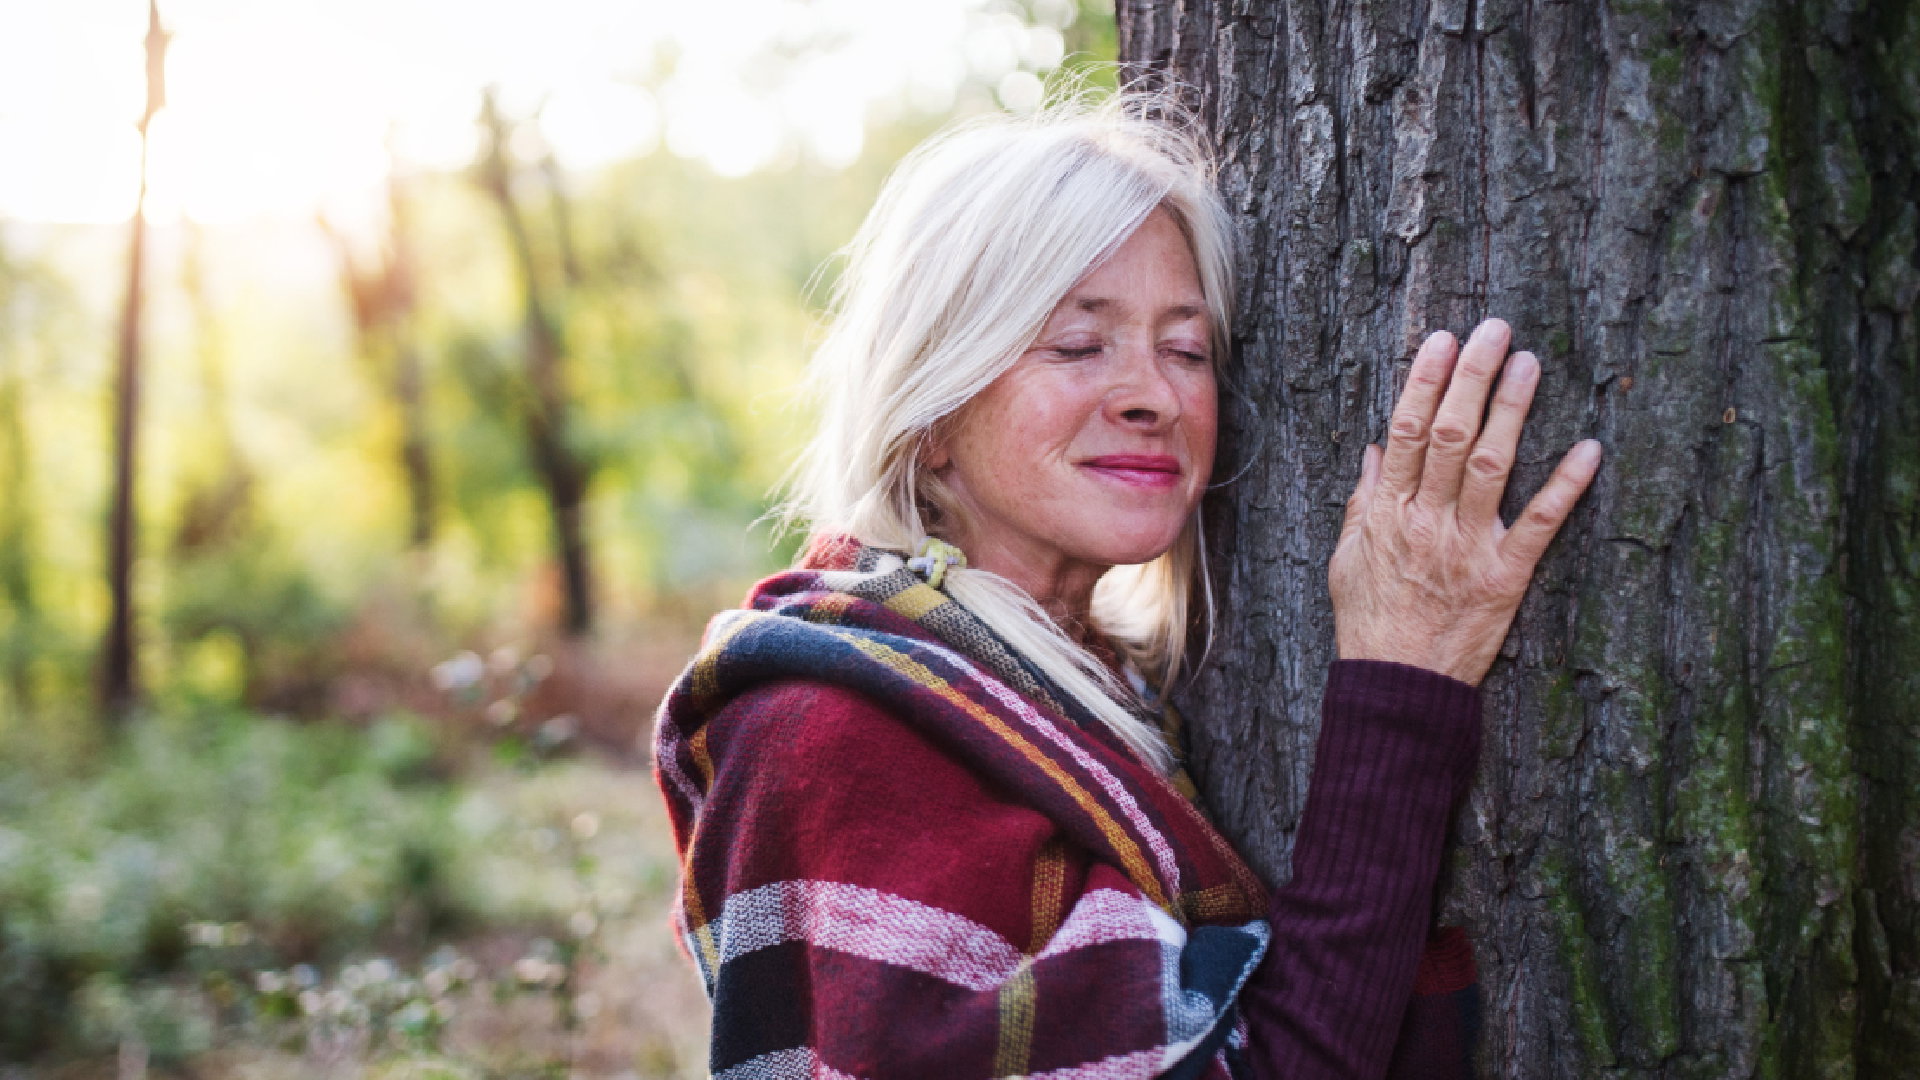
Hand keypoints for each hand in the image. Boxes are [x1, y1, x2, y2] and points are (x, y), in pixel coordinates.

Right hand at [1329, 318, 1601, 685]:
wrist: (1397, 686)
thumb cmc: (1371, 622)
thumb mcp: (1348, 559)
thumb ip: (1364, 502)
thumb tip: (1376, 450)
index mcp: (1387, 512)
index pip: (1406, 431)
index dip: (1424, 382)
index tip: (1441, 340)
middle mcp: (1427, 521)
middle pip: (1450, 435)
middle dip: (1472, 377)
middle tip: (1493, 330)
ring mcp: (1468, 547)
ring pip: (1493, 466)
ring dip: (1512, 411)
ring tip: (1528, 365)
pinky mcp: (1506, 577)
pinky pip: (1540, 525)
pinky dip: (1566, 486)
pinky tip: (1588, 449)